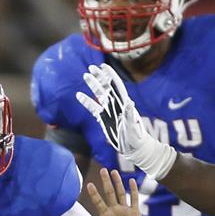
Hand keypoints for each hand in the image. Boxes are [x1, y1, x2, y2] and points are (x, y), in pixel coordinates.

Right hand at [75, 64, 176, 179]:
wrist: (133, 148)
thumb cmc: (136, 137)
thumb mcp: (132, 125)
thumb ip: (130, 114)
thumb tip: (130, 102)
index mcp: (124, 104)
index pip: (117, 86)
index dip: (111, 75)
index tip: (104, 66)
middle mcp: (116, 105)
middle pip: (107, 87)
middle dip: (100, 76)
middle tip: (91, 67)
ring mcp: (109, 111)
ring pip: (99, 95)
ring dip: (93, 85)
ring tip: (85, 75)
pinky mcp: (103, 119)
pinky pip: (93, 108)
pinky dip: (86, 101)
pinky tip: (78, 95)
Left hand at [86, 167, 141, 215]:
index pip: (98, 202)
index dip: (94, 194)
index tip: (89, 184)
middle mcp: (114, 210)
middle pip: (109, 193)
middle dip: (106, 182)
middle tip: (102, 170)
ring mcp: (125, 211)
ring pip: (121, 193)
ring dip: (118, 183)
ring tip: (114, 171)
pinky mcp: (135, 213)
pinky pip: (134, 199)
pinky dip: (134, 190)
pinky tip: (132, 181)